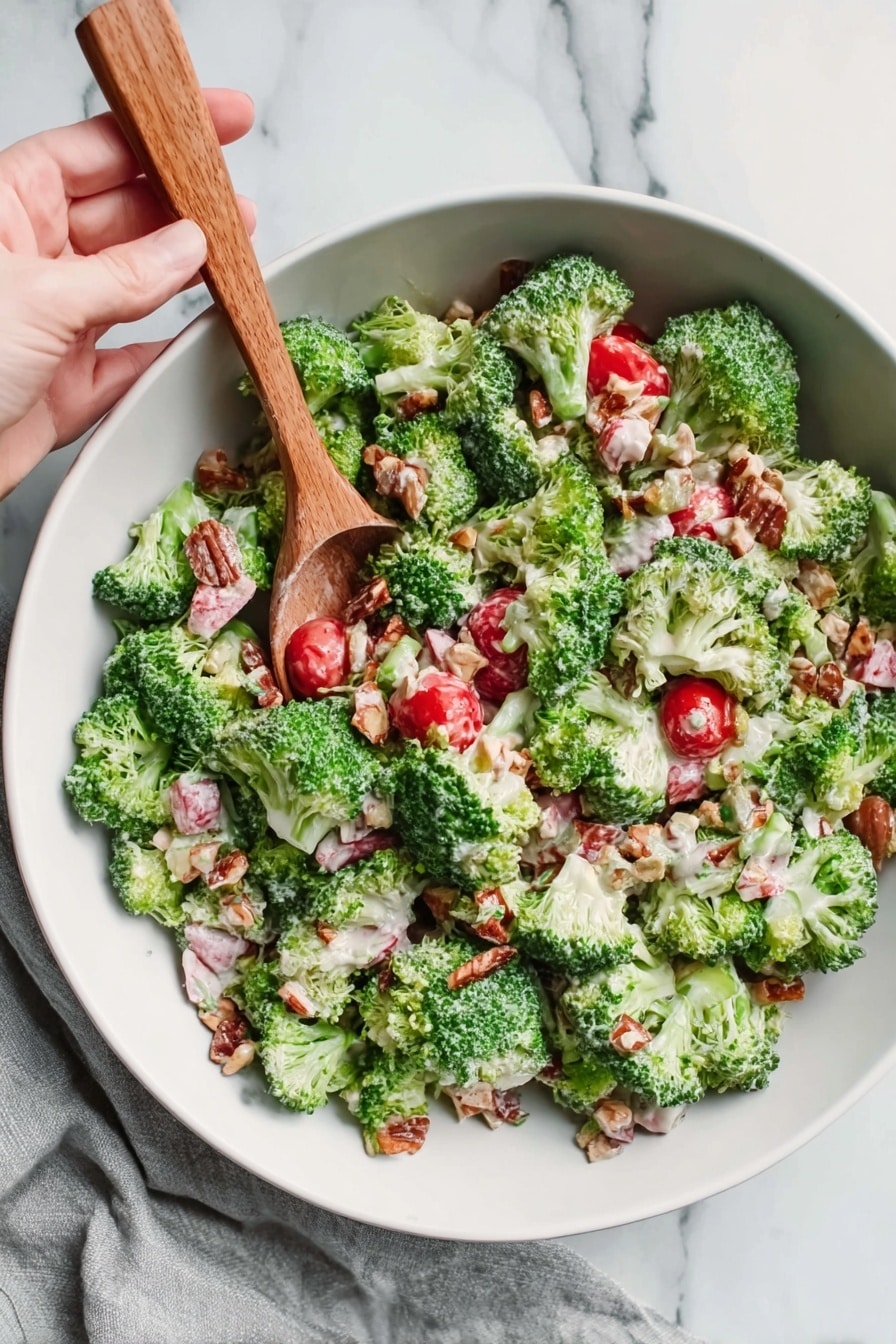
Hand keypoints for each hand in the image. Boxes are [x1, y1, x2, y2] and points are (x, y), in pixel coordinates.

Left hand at [0, 89, 254, 498]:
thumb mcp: (40, 299)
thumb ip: (122, 275)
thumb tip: (185, 246)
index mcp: (5, 212)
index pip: (91, 151)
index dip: (155, 132)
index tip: (212, 121)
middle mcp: (29, 262)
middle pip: (120, 216)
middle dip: (180, 207)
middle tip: (234, 206)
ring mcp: (48, 324)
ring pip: (130, 286)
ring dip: (182, 276)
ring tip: (233, 261)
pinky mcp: (62, 387)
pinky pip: (129, 360)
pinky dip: (166, 350)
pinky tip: (201, 334)